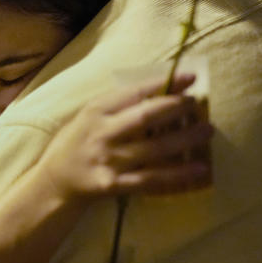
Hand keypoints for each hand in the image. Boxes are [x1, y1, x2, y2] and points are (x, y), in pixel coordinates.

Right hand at [38, 73, 211, 199]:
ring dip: (184, 140)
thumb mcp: (89, 115)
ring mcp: (108, 160)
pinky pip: (152, 180)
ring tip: (207, 131)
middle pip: (145, 118)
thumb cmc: (77, 142)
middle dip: (175, 108)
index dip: (164, 84)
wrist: (54, 181)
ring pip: (154, 150)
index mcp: (95, 110)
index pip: (134, 93)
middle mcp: (102, 133)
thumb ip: (117, 105)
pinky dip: (178, 175)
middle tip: (197, 103)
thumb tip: (161, 92)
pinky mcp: (114, 185)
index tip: (189, 78)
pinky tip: (199, 170)